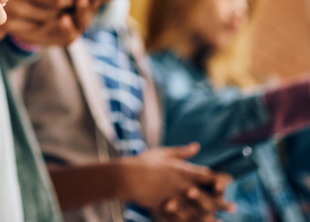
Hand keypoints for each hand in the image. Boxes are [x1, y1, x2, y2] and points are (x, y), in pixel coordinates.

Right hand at [119, 144, 233, 220]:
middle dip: (221, 201)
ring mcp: (175, 199)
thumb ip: (181, 152)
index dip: (219, 179)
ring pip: (199, 210)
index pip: (206, 176)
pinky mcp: (167, 209)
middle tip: (233, 205)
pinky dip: (194, 221)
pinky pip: (184, 218)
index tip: (228, 181)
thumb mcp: (162, 153)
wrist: (126, 177)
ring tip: (222, 219)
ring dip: (211, 214)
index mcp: (181, 170)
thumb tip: (196, 146)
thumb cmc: (143, 162)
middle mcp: (182, 185)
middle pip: (207, 195)